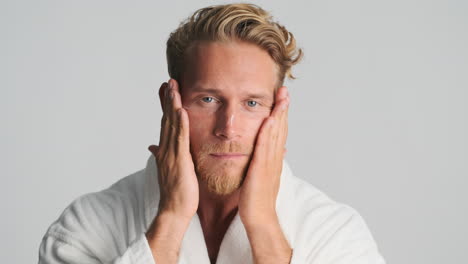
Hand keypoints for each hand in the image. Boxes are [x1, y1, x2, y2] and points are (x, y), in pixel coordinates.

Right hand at [148, 79, 198, 219]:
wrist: (174, 210)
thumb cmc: (175, 192)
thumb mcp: (169, 169)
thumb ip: (162, 154)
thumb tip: (152, 146)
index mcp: (165, 150)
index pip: (165, 123)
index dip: (165, 106)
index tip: (166, 89)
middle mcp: (165, 149)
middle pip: (166, 119)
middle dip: (167, 99)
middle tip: (168, 81)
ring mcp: (171, 154)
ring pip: (172, 125)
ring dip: (172, 105)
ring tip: (173, 87)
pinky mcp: (180, 161)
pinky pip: (180, 139)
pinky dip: (180, 124)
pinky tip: (181, 110)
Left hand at [238, 86, 288, 225]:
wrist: (259, 217)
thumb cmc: (257, 200)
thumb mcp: (263, 177)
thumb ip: (265, 163)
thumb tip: (268, 154)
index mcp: (274, 159)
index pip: (279, 132)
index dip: (281, 115)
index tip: (282, 99)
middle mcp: (274, 158)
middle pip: (281, 129)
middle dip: (283, 108)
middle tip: (284, 90)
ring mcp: (269, 163)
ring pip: (276, 134)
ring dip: (279, 115)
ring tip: (281, 97)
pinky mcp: (261, 169)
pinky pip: (264, 148)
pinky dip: (268, 133)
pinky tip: (269, 120)